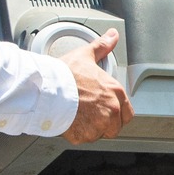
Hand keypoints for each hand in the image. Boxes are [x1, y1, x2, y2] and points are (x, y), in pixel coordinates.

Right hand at [61, 29, 132, 143]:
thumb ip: (102, 46)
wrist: (46, 89)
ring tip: (78, 116)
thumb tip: (112, 36)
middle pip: (115, 127)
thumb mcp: (86, 56)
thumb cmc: (65, 74)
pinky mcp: (84, 135)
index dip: (117, 112)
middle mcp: (111, 111)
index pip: (127, 113)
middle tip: (90, 114)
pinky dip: (78, 133)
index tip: (106, 109)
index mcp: (115, 93)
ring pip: (100, 134)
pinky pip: (84, 138)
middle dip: (105, 123)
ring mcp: (99, 125)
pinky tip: (70, 121)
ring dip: (91, 128)